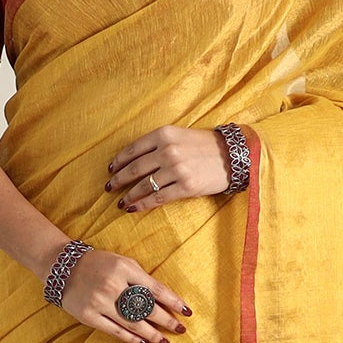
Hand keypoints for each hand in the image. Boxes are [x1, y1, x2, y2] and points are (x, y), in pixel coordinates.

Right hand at [53, 245, 191, 342]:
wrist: (62, 268)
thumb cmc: (98, 264)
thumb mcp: (122, 263)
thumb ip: (141, 278)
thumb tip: (164, 299)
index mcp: (124, 268)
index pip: (155, 288)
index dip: (173, 302)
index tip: (187, 312)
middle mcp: (113, 285)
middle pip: (146, 308)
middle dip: (166, 321)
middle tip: (180, 330)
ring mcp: (99, 302)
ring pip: (132, 323)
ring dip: (152, 334)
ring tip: (165, 341)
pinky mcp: (89, 316)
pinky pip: (115, 331)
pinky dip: (131, 338)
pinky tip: (143, 342)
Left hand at [105, 125, 231, 212]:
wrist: (232, 156)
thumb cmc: (204, 146)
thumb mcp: (179, 135)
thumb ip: (157, 143)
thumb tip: (133, 159)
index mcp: (164, 134)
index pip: (133, 149)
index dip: (118, 161)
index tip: (110, 169)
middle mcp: (168, 150)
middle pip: (135, 169)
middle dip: (118, 180)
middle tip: (109, 188)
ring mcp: (177, 169)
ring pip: (144, 185)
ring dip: (129, 196)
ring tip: (121, 202)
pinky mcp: (186, 186)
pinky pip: (157, 198)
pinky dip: (142, 204)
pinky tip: (134, 208)